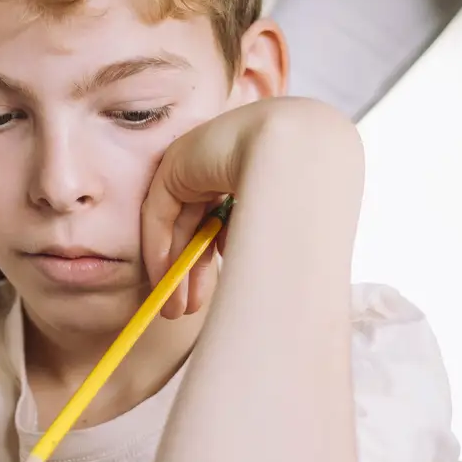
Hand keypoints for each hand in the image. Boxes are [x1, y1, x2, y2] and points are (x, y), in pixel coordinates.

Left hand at [139, 98, 360, 319]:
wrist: (296, 152)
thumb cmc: (303, 187)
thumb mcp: (271, 222)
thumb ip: (250, 239)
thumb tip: (240, 270)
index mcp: (247, 169)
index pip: (218, 220)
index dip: (209, 261)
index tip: (207, 298)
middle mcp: (217, 164)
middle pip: (194, 226)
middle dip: (190, 271)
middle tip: (183, 309)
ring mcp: (193, 162)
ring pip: (174, 224)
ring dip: (173, 268)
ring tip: (174, 307)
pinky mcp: (173, 167)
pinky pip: (158, 214)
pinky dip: (160, 249)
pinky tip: (166, 280)